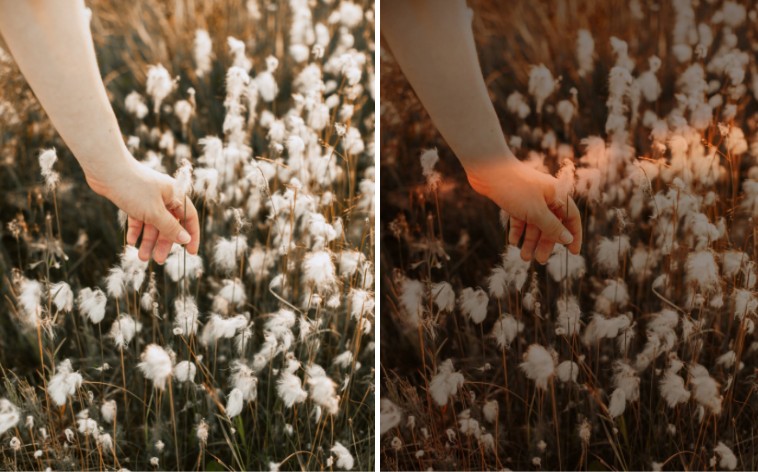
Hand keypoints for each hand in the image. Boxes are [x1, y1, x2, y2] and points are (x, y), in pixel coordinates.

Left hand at [85, 153, 199, 263]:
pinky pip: (139, 218)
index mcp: (175, 194)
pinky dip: (136, 230)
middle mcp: (164, 196)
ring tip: (141, 257)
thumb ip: (170, 227)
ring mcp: (148, 198)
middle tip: (159, 260)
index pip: (189, 218)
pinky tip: (131, 242)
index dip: (191, 235)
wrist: (105, 169)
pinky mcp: (133, 199)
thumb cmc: (133, 187)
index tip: (191, 253)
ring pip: (152, 223)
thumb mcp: (154, 212)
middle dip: (163, 243)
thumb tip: (186, 240)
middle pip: (169, 224)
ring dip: (148, 240)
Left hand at [465, 158, 581, 263]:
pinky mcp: (515, 200)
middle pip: (551, 224)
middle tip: (540, 260)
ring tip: (524, 257)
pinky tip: (512, 242)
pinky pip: (520, 219)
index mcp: (557, 194)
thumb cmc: (515, 188)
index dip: (573, 235)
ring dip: (530, 240)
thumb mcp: (535, 212)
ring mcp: (530, 198)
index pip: (571, 217)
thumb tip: (568, 240)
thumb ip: (552, 227)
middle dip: (546, 243)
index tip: (574, 253)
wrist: (487, 170)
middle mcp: (545, 196)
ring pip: (534, 224)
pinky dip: (518, 231)